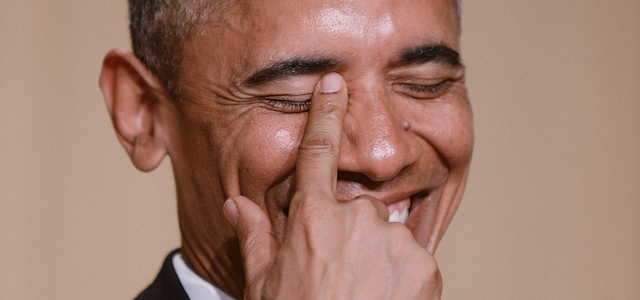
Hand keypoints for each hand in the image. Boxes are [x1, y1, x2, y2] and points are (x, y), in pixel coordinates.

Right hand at [224, 73, 441, 298]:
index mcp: (312, 220)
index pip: (318, 152)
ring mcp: (393, 241)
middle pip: (357, 203)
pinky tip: (383, 297)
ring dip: (376, 251)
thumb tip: (237, 206)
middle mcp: (356, 220)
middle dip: (349, 228)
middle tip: (338, 269)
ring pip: (386, 229)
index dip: (326, 113)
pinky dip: (401, 272)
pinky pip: (411, 254)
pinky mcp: (425, 265)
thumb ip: (254, 237)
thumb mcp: (263, 285)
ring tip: (360, 290)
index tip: (334, 86)